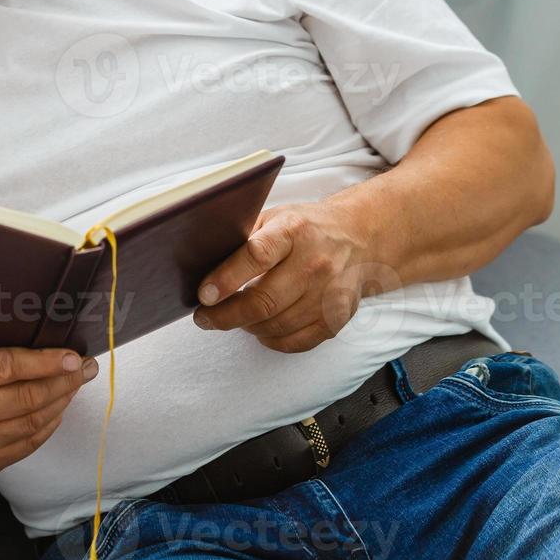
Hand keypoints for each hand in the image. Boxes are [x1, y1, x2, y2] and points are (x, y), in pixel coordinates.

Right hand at [0, 346, 98, 473]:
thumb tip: (36, 325)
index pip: (8, 367)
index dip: (45, 361)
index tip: (72, 355)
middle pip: (28, 397)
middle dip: (65, 380)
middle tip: (85, 367)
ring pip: (33, 422)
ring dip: (62, 401)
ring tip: (76, 383)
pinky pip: (28, 444)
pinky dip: (49, 425)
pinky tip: (59, 407)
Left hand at [191, 202, 391, 352]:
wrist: (359, 238)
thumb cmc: (304, 228)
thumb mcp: (273, 217)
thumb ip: (242, 237)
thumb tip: (201, 263)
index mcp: (293, 230)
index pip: (256, 255)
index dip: (226, 278)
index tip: (203, 295)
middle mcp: (315, 262)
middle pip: (264, 301)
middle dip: (225, 315)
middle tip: (204, 318)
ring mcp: (329, 293)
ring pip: (276, 325)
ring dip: (246, 326)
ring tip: (232, 318)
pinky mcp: (337, 318)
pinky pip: (296, 342)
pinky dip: (270, 339)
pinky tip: (260, 328)